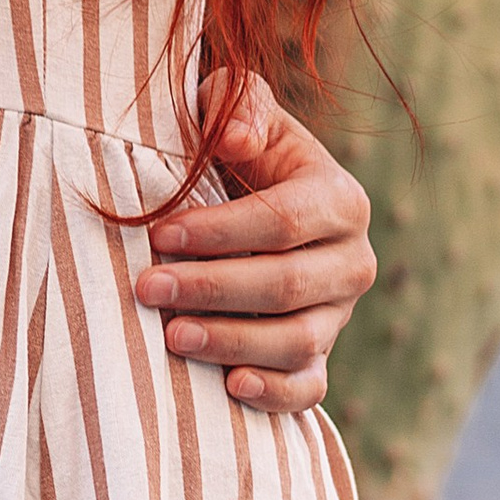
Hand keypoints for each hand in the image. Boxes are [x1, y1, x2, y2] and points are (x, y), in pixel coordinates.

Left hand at [135, 74, 375, 414]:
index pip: (282, 221)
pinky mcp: (321, 355)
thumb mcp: (242, 108)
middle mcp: (352, 261)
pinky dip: (275, 394)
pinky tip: (230, 387)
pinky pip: (309, 387)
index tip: (161, 234)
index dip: (221, 231)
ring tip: (171, 336)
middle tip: (147, 288)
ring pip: (297, 341)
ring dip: (232, 342)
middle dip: (212, 289)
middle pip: (286, 285)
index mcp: (339, 199)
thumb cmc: (239, 148)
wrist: (257, 194)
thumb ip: (242, 106)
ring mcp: (340, 315)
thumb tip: (236, 140)